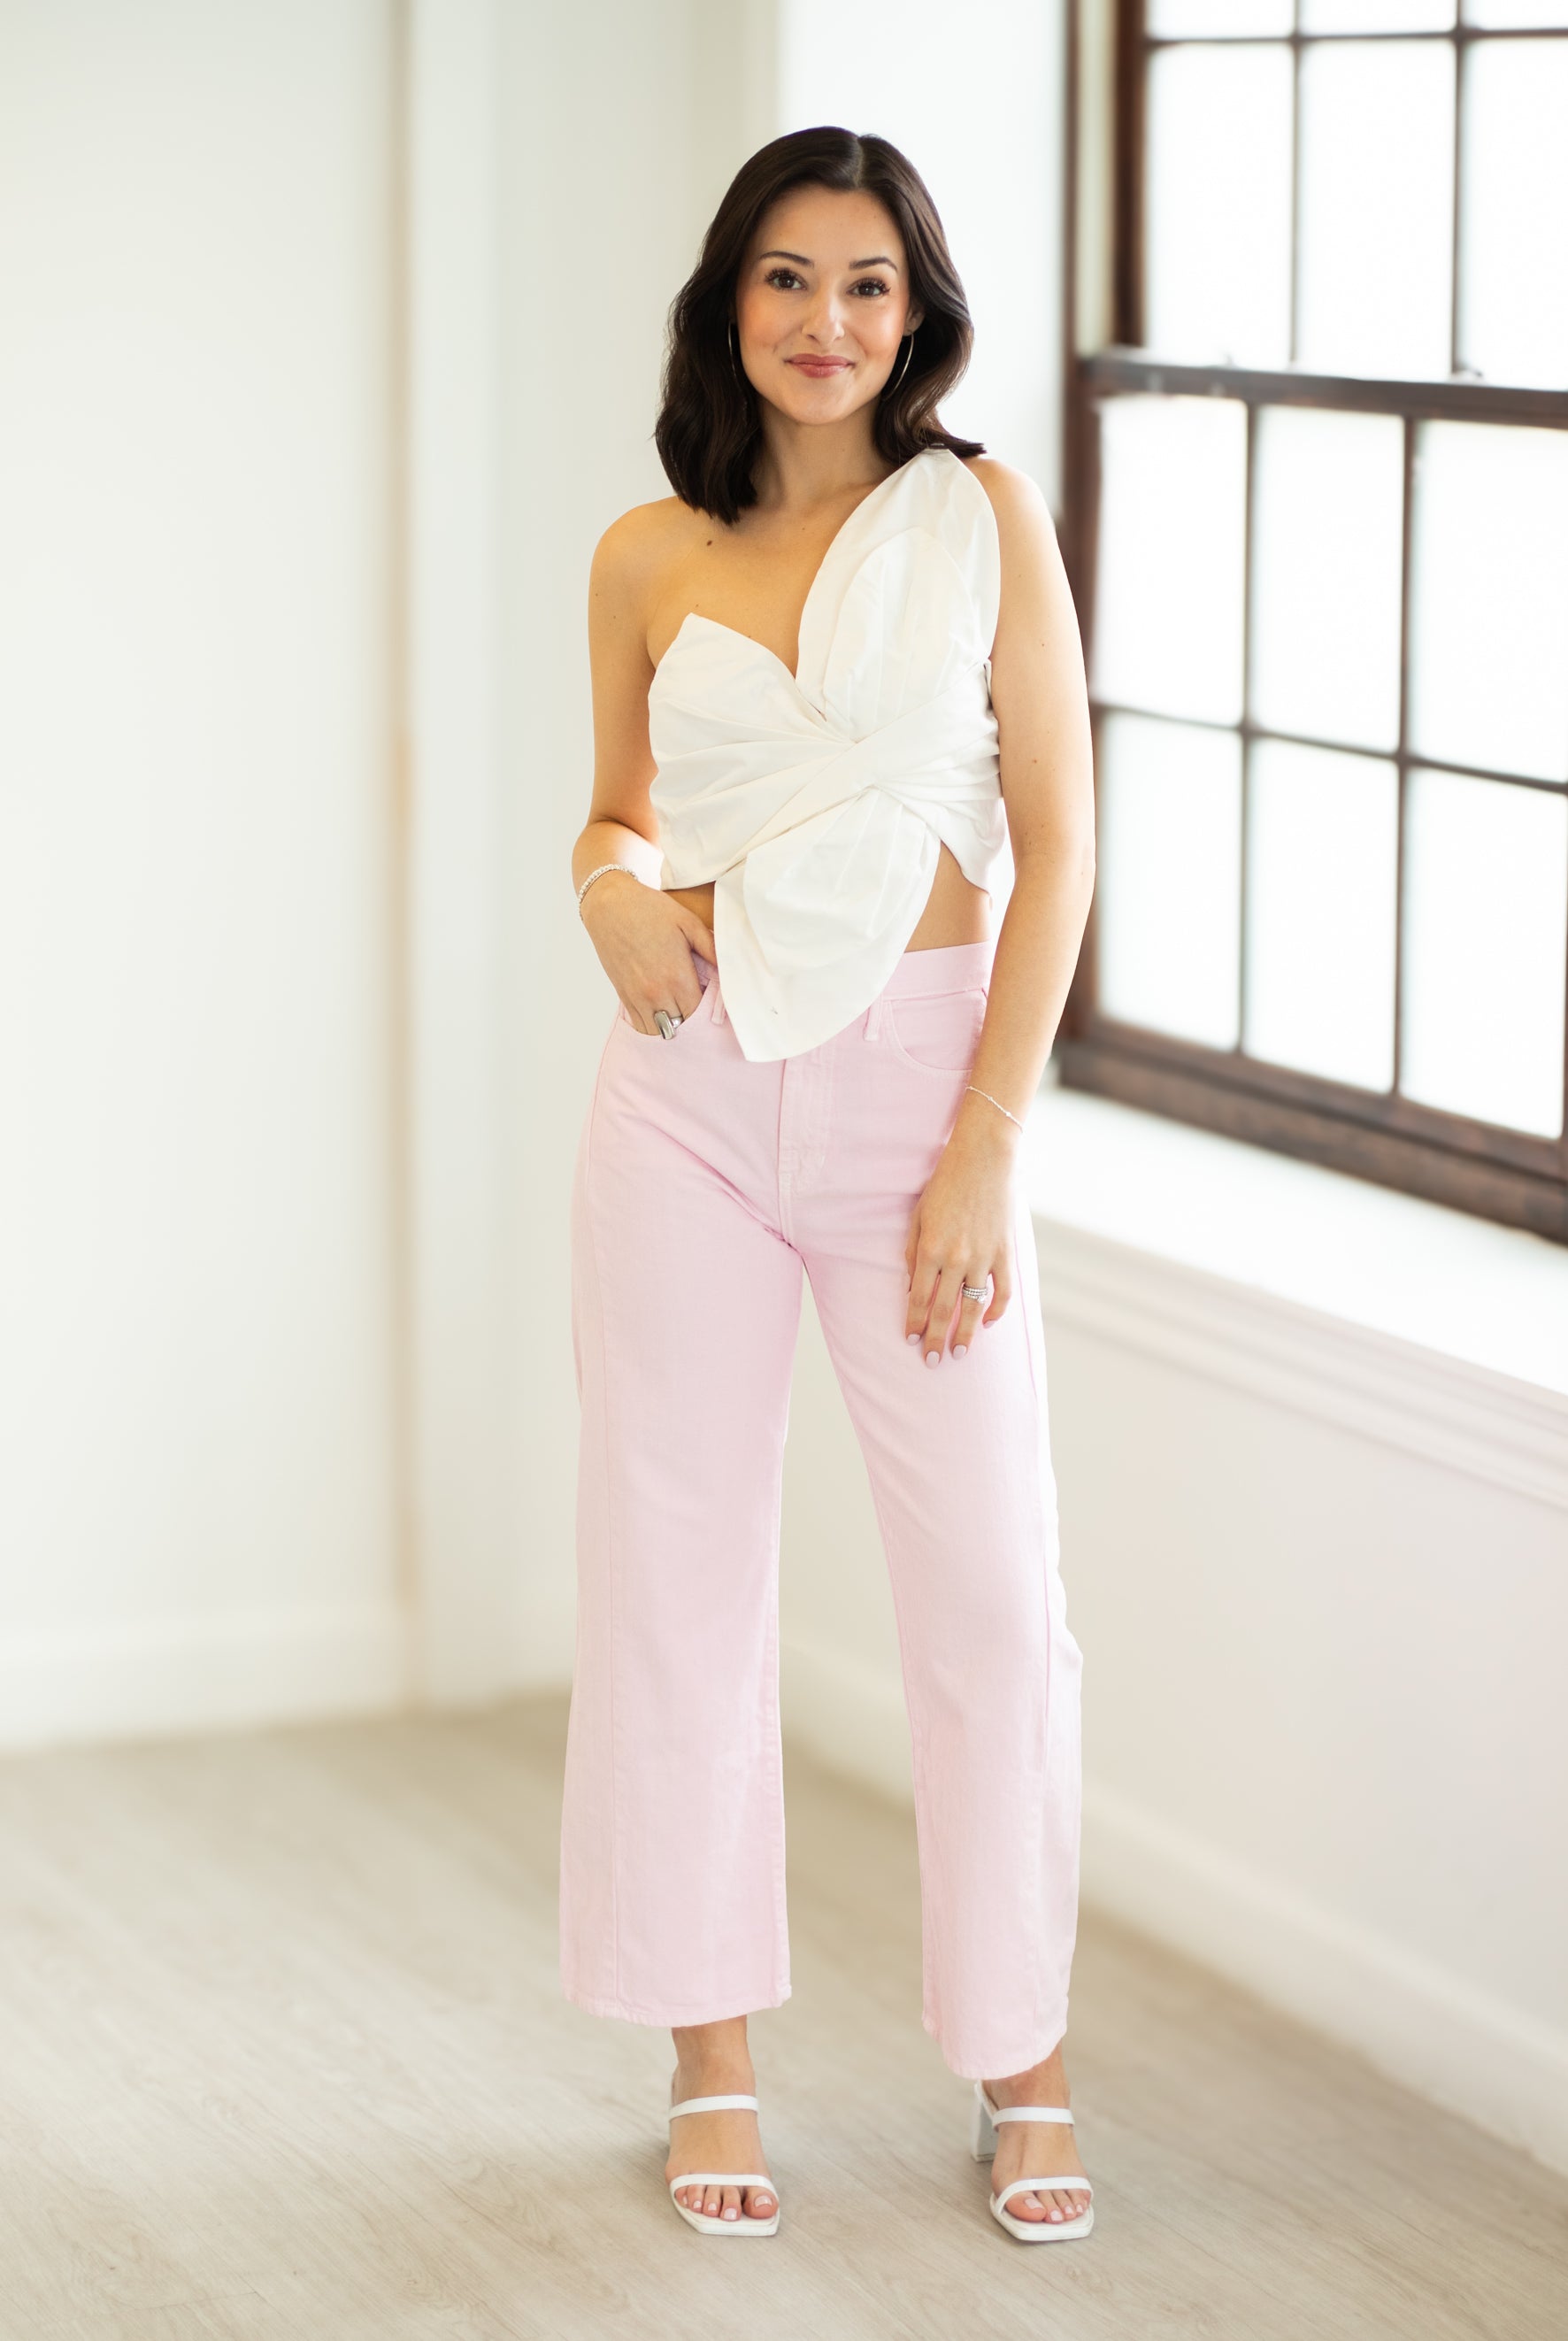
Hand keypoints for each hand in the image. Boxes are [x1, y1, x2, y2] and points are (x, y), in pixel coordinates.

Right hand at [581, 871, 716, 1033]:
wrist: (610, 905)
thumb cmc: (650, 910)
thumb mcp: (688, 923)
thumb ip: (712, 949)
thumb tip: (732, 968)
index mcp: (677, 976)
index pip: (700, 1014)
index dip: (710, 1012)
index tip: (713, 1001)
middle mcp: (657, 993)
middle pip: (683, 1027)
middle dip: (694, 1021)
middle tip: (699, 1006)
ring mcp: (638, 997)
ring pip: (661, 1032)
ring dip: (674, 1026)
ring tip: (681, 1010)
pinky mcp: (624, 996)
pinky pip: (641, 1026)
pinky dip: (654, 1025)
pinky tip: (663, 1012)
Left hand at [903, 1112, 1016, 1363]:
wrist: (983, 1158)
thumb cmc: (944, 1184)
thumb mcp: (918, 1216)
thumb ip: (913, 1253)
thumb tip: (914, 1287)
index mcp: (930, 1250)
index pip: (920, 1299)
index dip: (915, 1322)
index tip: (911, 1341)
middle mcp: (957, 1259)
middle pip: (944, 1310)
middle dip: (936, 1339)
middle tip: (932, 1362)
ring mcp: (984, 1258)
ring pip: (973, 1306)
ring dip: (965, 1333)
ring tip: (959, 1353)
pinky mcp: (1005, 1253)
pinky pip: (1001, 1290)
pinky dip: (995, 1309)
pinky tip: (986, 1322)